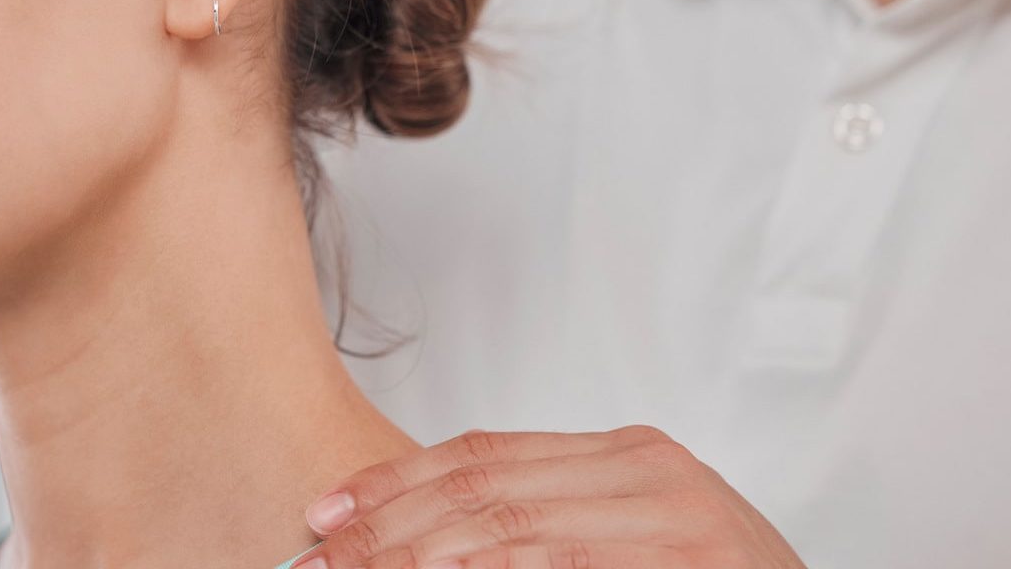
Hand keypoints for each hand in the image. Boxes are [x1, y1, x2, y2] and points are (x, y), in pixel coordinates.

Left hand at [294, 427, 807, 568]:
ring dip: (419, 562)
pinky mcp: (691, 563)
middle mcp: (651, 471)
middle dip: (388, 529)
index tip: (324, 510)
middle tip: (318, 559)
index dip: (394, 481)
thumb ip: (541, 524)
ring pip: (513, 536)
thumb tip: (420, 545)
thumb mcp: (625, 538)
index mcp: (628, 452)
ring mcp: (676, 520)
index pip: (483, 453)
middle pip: (485, 491)